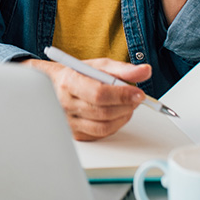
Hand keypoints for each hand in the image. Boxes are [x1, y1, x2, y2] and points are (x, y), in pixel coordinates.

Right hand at [20, 57, 151, 140]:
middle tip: (137, 98)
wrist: (55, 85)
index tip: (138, 93)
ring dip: (123, 116)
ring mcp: (69, 121)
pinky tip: (118, 114)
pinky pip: (100, 134)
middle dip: (126, 106)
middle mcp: (66, 103)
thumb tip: (145, 71)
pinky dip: (115, 125)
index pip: (99, 93)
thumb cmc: (78, 74)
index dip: (122, 95)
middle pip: (103, 112)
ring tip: (128, 105)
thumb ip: (123, 69)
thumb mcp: (99, 65)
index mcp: (70, 81)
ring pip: (104, 126)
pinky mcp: (75, 133)